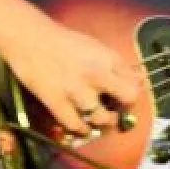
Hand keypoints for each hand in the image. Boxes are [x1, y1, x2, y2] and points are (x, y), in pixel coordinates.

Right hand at [0, 17, 141, 150]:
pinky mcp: (57, 101)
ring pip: (102, 117)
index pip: (135, 82)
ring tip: (102, 120)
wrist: (30, 39)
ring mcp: (77, 90)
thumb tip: (139, 79)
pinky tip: (84, 128)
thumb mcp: (98, 47)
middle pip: (128, 98)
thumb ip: (118, 65)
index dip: (133, 92)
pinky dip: (82, 129)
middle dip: (125, 107)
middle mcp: (97, 75)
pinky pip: (75, 124)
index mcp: (109, 59)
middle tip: (118, 111)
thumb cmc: (65, 42)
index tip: (127, 98)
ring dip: (105, 122)